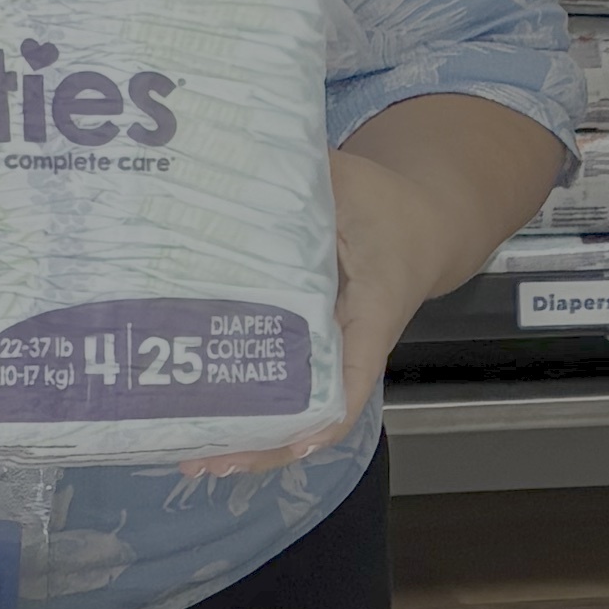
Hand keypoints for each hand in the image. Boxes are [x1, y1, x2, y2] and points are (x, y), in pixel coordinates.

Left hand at [171, 139, 457, 479]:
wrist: (421, 224)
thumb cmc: (392, 211)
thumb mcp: (355, 183)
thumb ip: (309, 172)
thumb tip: (244, 152)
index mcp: (370, 314)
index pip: (353, 376)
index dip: (323, 416)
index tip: (292, 439)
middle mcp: (348, 348)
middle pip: (309, 414)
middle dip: (258, 444)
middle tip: (199, 456)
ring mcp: (325, 354)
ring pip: (289, 413)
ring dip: (243, 438)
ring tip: (187, 454)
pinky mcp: (304, 346)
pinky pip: (276, 389)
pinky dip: (241, 409)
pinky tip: (197, 419)